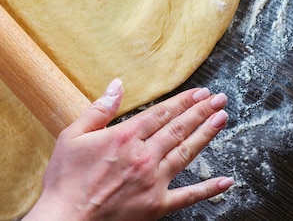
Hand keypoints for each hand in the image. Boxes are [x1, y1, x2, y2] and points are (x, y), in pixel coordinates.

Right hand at [25, 79, 231, 220]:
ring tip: (222, 120)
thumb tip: (117, 85)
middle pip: (178, 128)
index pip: (161, 113)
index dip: (182, 101)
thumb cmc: (65, 178)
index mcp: (124, 137)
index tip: (199, 93)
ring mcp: (153, 181)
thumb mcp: (73, 135)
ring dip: (207, 134)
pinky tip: (227, 180)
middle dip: (201, 111)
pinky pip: (188, 196)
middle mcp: (143, 156)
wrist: (66, 218)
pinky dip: (209, 189)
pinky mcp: (156, 205)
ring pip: (186, 153)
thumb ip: (99, 109)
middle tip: (219, 100)